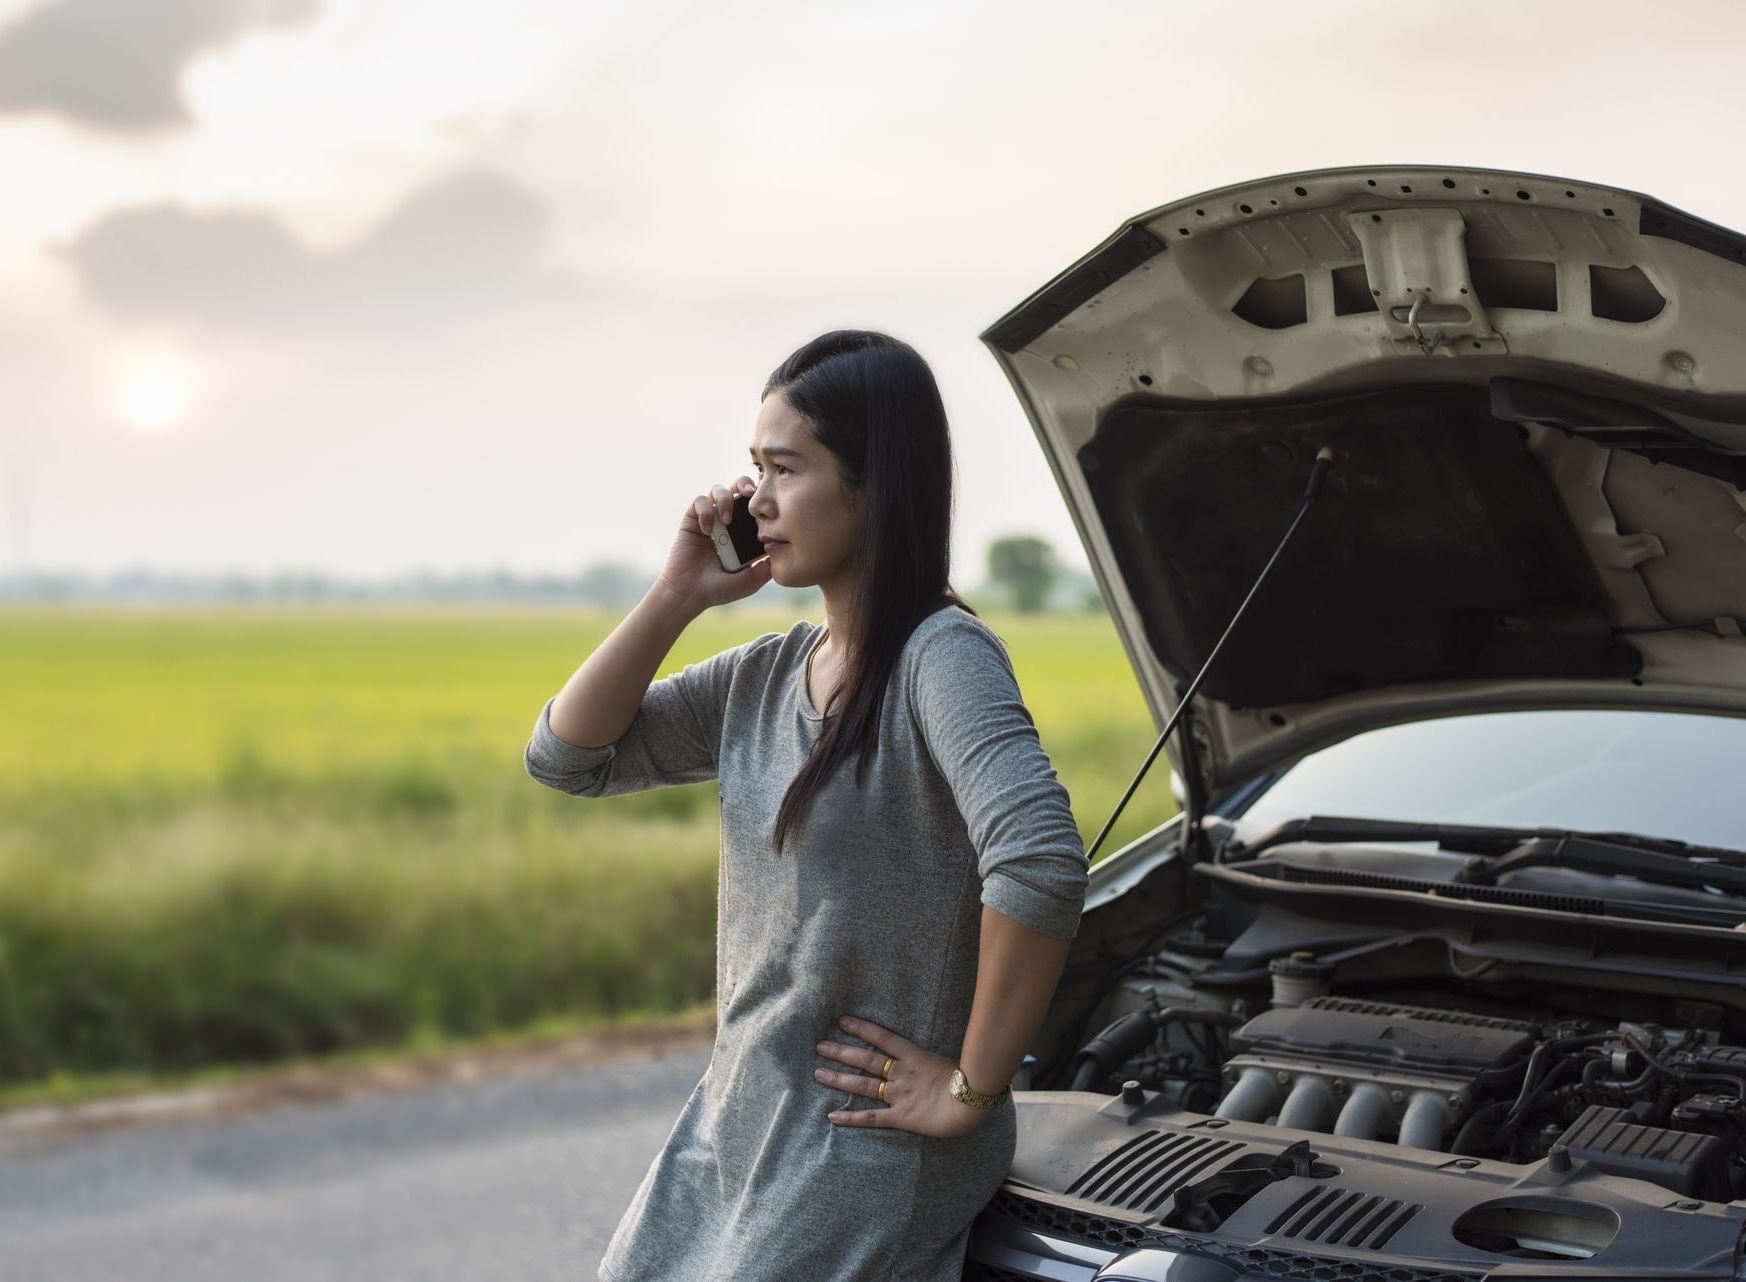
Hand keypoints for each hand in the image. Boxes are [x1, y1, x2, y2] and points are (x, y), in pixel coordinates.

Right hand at [655, 476, 772, 610]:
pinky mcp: (692, 519)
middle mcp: (728, 521)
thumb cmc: (720, 588)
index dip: (763, 499)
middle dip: (746, 484)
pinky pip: (700, 502)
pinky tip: (707, 529)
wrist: (690, 593)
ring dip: (725, 499)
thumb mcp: (750, 581)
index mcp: (744, 531)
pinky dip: (706, 511)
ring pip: (719, 490)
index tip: (770, 504)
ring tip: (728, 520)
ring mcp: (710, 518)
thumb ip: (767, 569)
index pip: (756, 506)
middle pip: (739, 487)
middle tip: (752, 494)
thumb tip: (785, 553)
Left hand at [814, 1015, 996, 1137]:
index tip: (842, 1021)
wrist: (971, 1104)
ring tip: (818, 1073)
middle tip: (820, 1046)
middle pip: (866, 1059)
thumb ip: (931, 1059)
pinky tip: (832, 1117)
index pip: (882, 1037)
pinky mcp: (900, 1117)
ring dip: (839, 1079)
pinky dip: (851, 1117)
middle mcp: (901, 1074)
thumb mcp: (947, 1061)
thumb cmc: (967, 1081)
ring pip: (863, 1085)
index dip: (861, 1028)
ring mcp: (899, 1095)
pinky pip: (871, 1117)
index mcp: (914, 1056)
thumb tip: (926, 1055)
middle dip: (841, 1052)